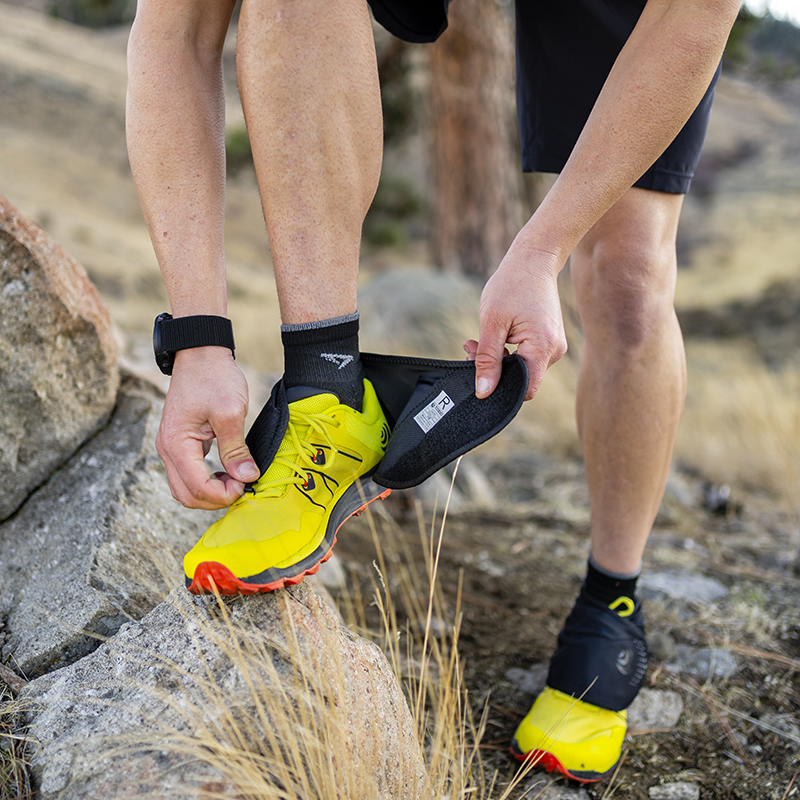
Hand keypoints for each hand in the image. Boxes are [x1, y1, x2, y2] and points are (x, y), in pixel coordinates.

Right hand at [155, 347, 259, 508]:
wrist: (200, 353)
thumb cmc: (214, 377)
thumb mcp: (230, 412)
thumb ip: (236, 449)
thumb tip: (247, 478)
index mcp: (176, 444)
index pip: (196, 488)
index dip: (223, 495)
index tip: (246, 485)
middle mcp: (166, 449)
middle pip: (186, 495)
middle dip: (215, 499)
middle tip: (243, 487)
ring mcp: (171, 447)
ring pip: (185, 487)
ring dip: (210, 492)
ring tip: (237, 481)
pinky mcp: (179, 443)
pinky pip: (189, 473)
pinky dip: (206, 481)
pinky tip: (227, 473)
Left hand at [464, 242, 566, 400]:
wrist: (533, 260)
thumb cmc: (511, 285)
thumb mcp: (491, 323)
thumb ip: (487, 360)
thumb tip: (483, 392)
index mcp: (543, 348)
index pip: (524, 389)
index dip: (499, 387)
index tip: (477, 367)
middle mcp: (554, 352)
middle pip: (521, 380)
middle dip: (494, 369)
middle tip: (472, 348)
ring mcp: (554, 347)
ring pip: (522, 368)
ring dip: (499, 359)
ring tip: (480, 338)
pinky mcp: (549, 342)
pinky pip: (527, 357)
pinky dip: (509, 351)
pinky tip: (497, 335)